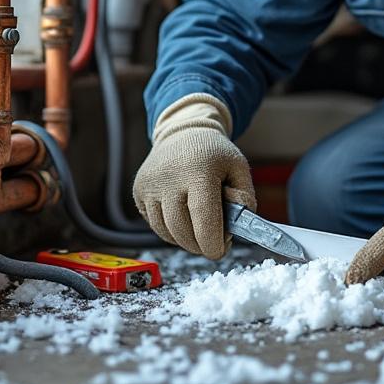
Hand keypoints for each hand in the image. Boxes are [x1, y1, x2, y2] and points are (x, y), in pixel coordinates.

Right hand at [133, 95, 254, 259]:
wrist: (182, 133)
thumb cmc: (213, 154)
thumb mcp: (238, 168)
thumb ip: (245, 198)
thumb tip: (236, 226)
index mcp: (198, 171)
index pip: (203, 218)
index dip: (212, 243)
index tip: (220, 250)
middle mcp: (169, 178)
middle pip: (183, 232)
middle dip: (200, 245)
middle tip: (213, 240)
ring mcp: (149, 186)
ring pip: (167, 233)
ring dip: (185, 239)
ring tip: (199, 226)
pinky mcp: (138, 192)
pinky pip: (155, 225)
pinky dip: (171, 230)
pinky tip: (183, 216)